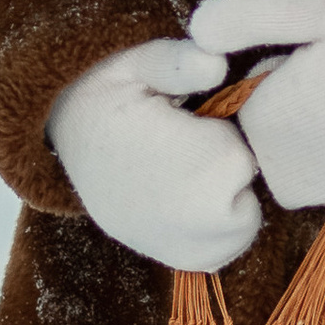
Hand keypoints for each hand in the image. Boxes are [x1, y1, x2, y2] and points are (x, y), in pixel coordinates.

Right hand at [45, 37, 260, 270]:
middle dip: (230, 161)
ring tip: (185, 171)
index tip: (190, 120)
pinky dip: (220, 227)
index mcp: (202, 168)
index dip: (225, 126)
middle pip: (255, 182)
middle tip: (187, 146)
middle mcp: (201, 221)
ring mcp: (194, 249)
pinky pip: (230, 246)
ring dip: (230, 194)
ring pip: (248, 216)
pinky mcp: (188, 263)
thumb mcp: (137, 64)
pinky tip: (187, 200)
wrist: (69, 148)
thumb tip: (216, 61)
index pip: (254, 143)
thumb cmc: (108, 98)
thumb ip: (180, 61)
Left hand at [187, 0, 324, 210]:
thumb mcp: (306, 10)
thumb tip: (195, 31)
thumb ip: (247, 18)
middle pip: (269, 133)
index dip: (277, 79)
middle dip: (290, 110)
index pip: (250, 103)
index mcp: (265, 116)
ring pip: (293, 157)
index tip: (309, 62)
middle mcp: (286, 160)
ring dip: (309, 136)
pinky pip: (324, 177)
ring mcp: (320, 181)